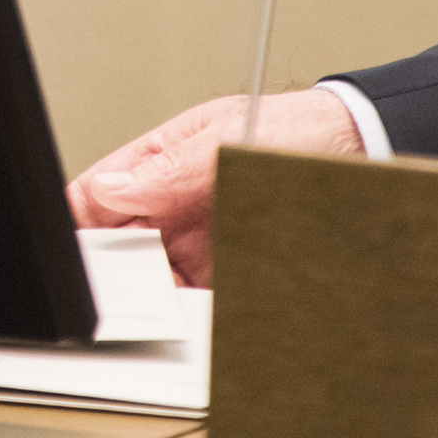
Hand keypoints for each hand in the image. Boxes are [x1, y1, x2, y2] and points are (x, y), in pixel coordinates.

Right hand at [66, 85, 364, 287]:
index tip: (76, 254)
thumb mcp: (223, 138)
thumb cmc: (292, 128)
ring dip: (153, 295)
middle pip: (117, 247)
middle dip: (113, 271)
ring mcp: (196, 242)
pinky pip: (196, 298)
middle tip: (124, 285)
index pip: (93, 197)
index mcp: (153, 165)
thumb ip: (168, 167)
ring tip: (162, 298)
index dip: (75, 225)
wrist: (361, 150)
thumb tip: (113, 187)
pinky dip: (190, 309)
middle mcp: (169, 207)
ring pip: (154, 280)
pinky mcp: (227, 272)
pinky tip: (195, 308)